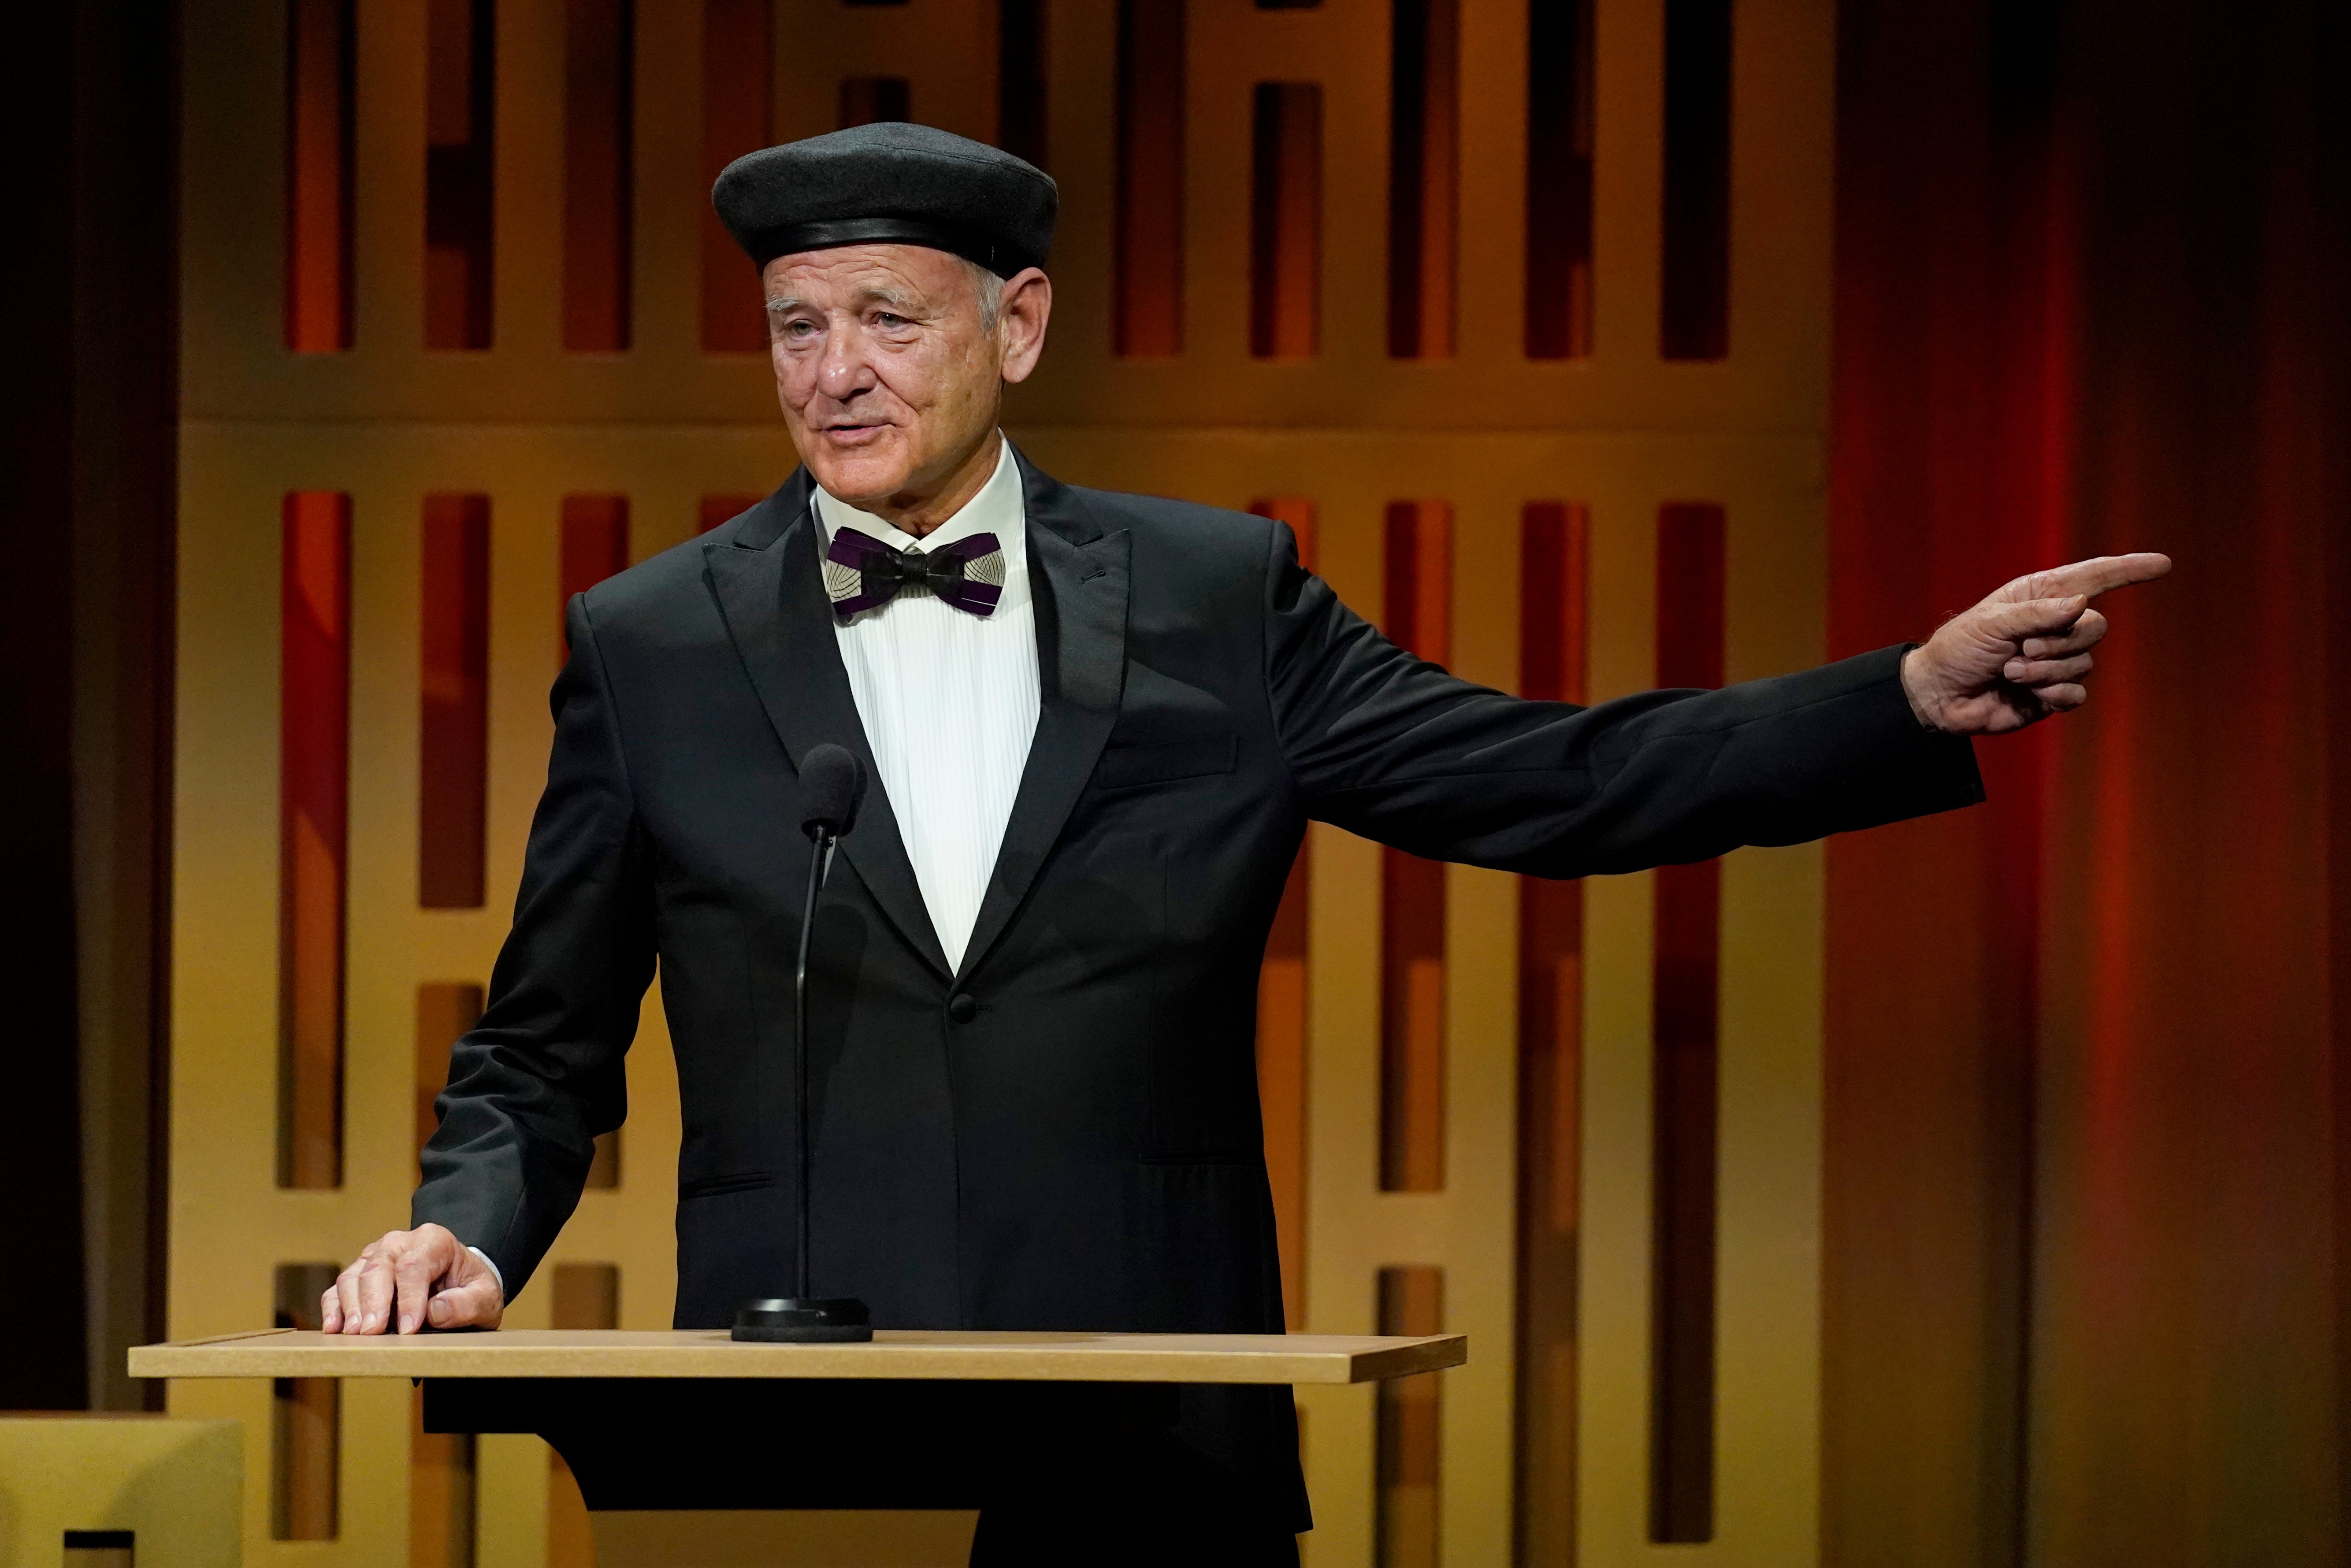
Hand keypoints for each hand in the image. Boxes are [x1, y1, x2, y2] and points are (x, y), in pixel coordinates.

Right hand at [320, 1223, 503, 1334]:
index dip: (409, 1298)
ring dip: (350, 1305)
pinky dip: (333, 1307)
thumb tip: (435, 1311)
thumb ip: (468, 1304)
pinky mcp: (359, 1276)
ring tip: (353, 1334)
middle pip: (379, 1266)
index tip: (408, 1330)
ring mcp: (375, 1258)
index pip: (415, 1266)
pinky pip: (338, 1289)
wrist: (460, 1286)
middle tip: (371, 1333)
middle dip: (373, 1301)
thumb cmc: (472, 1291)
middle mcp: (400, 1243)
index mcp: (434, 1241)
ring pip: (353, 1275)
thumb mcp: (486, 1298)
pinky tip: (333, 1328)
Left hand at [1901, 554, 2171, 733]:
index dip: (2128, 570)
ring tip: (2010, 672)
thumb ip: (2036, 613)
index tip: (2163, 564)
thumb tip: (2081, 604)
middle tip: (2020, 650)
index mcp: (2041, 596)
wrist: (1939, 695)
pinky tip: (2029, 694)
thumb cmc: (1959, 649)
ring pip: (2084, 663)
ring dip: (2045, 670)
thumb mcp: (1991, 623)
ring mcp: (2057, 661)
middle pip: (2095, 627)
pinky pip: (2076, 693)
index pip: (2094, 577)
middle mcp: (2055, 625)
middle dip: (2059, 642)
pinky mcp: (2053, 693)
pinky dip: (2054, 693)